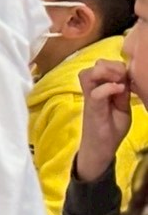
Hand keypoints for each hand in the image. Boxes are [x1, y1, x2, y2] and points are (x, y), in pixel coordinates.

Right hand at [77, 59, 133, 180]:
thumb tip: (127, 79)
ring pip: (87, 75)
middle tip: (122, 75)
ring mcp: (90, 99)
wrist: (101, 149)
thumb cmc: (111, 129)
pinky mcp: (92, 109)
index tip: (127, 73)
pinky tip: (118, 89)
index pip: (102, 67)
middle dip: (109, 66)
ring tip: (117, 81)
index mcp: (101, 89)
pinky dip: (107, 88)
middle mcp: (93, 91)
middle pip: (94, 67)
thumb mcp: (122, 109)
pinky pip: (95, 93)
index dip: (115, 65)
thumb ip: (123, 94)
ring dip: (103, 73)